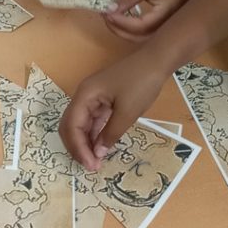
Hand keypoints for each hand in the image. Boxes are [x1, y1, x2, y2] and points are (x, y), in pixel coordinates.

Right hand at [59, 54, 167, 169]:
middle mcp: (84, 95)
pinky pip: (93, 120)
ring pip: (81, 124)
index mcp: (84, 95)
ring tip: (96, 161)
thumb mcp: (127, 112)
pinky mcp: (103, 99)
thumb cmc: (141, 83)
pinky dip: (95, 134)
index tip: (91, 165)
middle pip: (71, 125)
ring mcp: (93, 97)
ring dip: (86, 142)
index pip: (72, 126)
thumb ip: (110, 134)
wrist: (157, 61)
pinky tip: (100, 147)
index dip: (78, 148)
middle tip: (91, 166)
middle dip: (78, 147)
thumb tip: (97, 153)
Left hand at [104, 0, 204, 41]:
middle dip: (117, 28)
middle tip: (104, 15)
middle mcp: (163, 30)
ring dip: (123, 30)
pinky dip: (132, 29)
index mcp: (161, 20)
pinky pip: (145, 33)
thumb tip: (110, 9)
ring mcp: (165, 30)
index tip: (105, 11)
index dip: (118, 21)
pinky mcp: (164, 26)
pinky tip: (125, 18)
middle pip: (135, 38)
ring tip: (112, 17)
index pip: (135, 27)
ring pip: (140, 38)